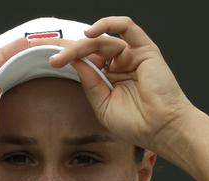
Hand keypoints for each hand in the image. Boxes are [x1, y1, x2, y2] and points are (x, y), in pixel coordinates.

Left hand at [48, 16, 195, 156]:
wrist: (161, 128)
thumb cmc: (136, 123)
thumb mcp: (102, 105)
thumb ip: (89, 83)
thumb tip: (75, 63)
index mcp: (110, 80)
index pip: (86, 63)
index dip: (68, 59)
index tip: (47, 60)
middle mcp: (120, 65)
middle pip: (91, 50)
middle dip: (69, 52)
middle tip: (52, 58)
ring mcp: (132, 56)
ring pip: (102, 41)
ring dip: (81, 46)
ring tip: (64, 56)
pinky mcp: (145, 49)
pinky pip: (126, 27)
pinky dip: (108, 24)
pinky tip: (90, 33)